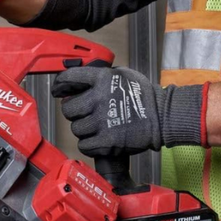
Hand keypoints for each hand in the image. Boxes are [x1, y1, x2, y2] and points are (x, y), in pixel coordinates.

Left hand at [52, 66, 204, 155]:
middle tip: (84, 113)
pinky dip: (90, 144)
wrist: (162, 116)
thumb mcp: (123, 75)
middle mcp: (98, 99)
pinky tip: (100, 138)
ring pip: (76, 129)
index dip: (60, 84)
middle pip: (68, 109)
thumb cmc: (144, 96)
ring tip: (98, 126)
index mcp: (102, 79)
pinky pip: (84, 145)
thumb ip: (101, 77)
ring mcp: (101, 121)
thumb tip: (78, 85)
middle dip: (74, 111)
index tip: (58, 90)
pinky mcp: (106, 141)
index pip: (69, 78)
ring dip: (84, 129)